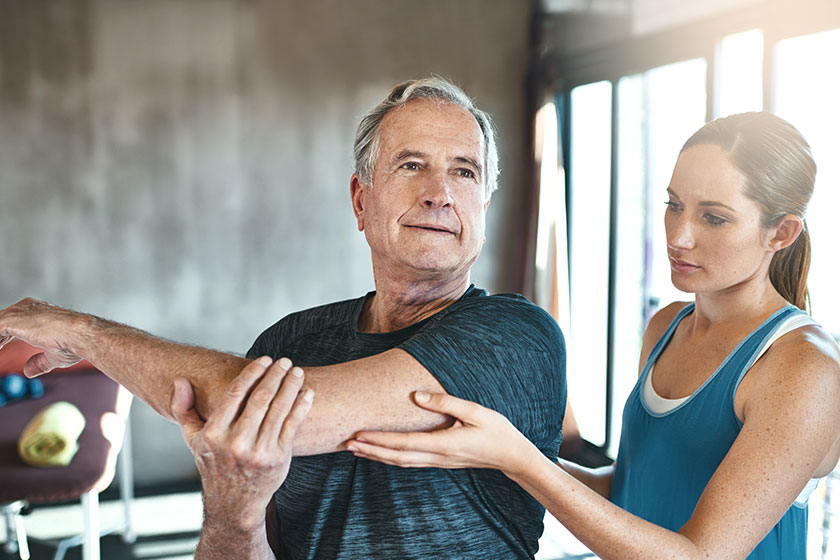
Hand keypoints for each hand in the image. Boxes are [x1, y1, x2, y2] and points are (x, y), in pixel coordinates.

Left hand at [0, 298, 84, 375]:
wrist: (79, 335)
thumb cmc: (73, 342)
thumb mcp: (53, 356)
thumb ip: (39, 361)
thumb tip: (28, 372)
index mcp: (38, 312)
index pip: (14, 322)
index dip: (5, 336)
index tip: (2, 346)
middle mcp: (27, 308)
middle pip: (2, 321)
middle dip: (0, 338)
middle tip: (0, 347)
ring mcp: (17, 312)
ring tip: (0, 349)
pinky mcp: (9, 320)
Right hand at [171, 356, 313, 533]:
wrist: (233, 504)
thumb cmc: (214, 465)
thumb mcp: (192, 440)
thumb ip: (184, 409)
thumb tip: (181, 381)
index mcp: (214, 433)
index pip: (236, 392)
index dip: (253, 372)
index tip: (264, 360)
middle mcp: (236, 442)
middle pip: (261, 397)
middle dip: (276, 375)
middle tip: (285, 361)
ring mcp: (259, 451)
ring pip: (279, 409)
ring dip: (291, 386)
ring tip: (298, 372)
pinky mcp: (278, 458)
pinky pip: (292, 425)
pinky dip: (301, 407)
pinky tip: (306, 393)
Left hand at [346, 391, 531, 474]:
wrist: (512, 456)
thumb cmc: (496, 431)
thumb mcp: (475, 411)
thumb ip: (445, 402)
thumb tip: (416, 396)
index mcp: (444, 444)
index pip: (404, 443)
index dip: (379, 440)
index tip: (359, 435)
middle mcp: (437, 457)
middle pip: (397, 457)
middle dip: (371, 451)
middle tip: (346, 444)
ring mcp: (438, 462)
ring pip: (401, 462)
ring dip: (378, 456)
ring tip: (357, 449)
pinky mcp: (441, 461)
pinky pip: (410, 462)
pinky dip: (391, 458)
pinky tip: (382, 454)